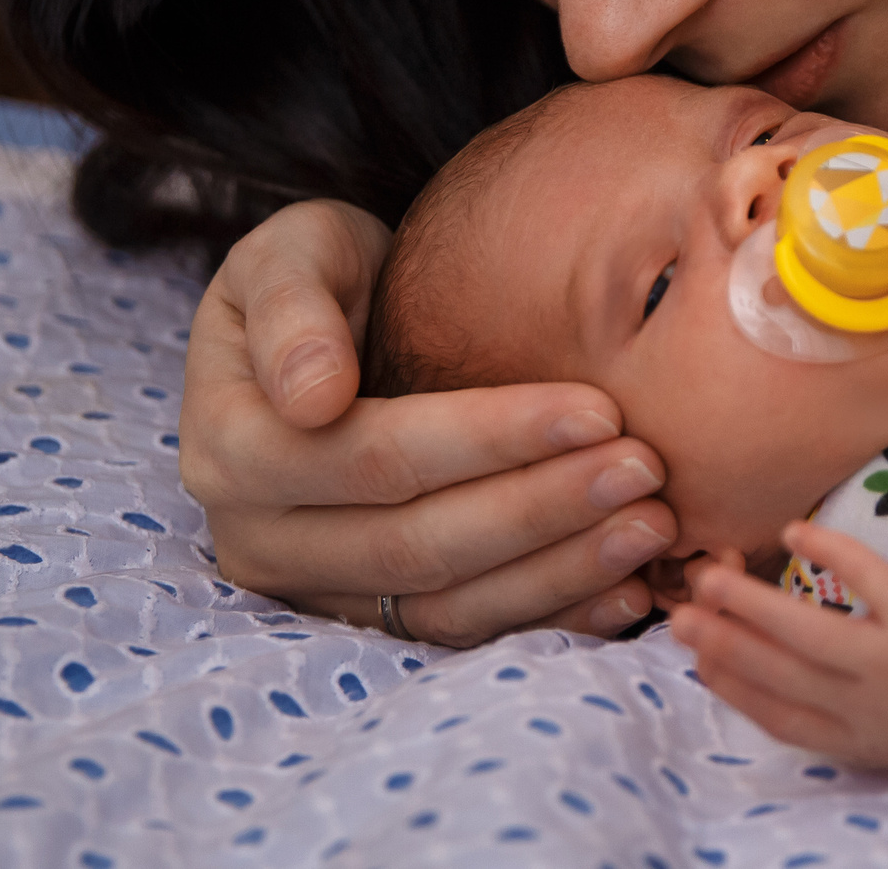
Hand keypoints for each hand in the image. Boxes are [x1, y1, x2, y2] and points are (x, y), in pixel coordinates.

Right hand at [178, 198, 677, 643]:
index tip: (599, 408)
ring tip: (655, 527)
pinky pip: (463, 633)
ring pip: (446, 602)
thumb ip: (291, 307)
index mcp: (232, 448)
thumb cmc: (315, 276)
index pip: (376, 458)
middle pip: (418, 543)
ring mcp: (316, 590)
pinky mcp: (370, 618)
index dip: (489, 439)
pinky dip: (550, 616)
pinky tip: (628, 592)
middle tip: (647, 469)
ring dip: (560, 570)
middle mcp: (261, 538)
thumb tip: (312, 399)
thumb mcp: (290, 253)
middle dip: (543, 508)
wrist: (323, 329)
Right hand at [668, 522, 887, 765]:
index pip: (775, 715)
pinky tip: (793, 532)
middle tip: (678, 614)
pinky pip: (861, 576)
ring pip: (802, 631)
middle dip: (720, 643)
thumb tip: (781, 667)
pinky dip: (825, 552)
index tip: (695, 658)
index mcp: (856, 738)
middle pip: (776, 672)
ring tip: (712, 574)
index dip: (728, 685)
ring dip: (749, 602)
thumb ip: (842, 706)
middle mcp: (866, 706)